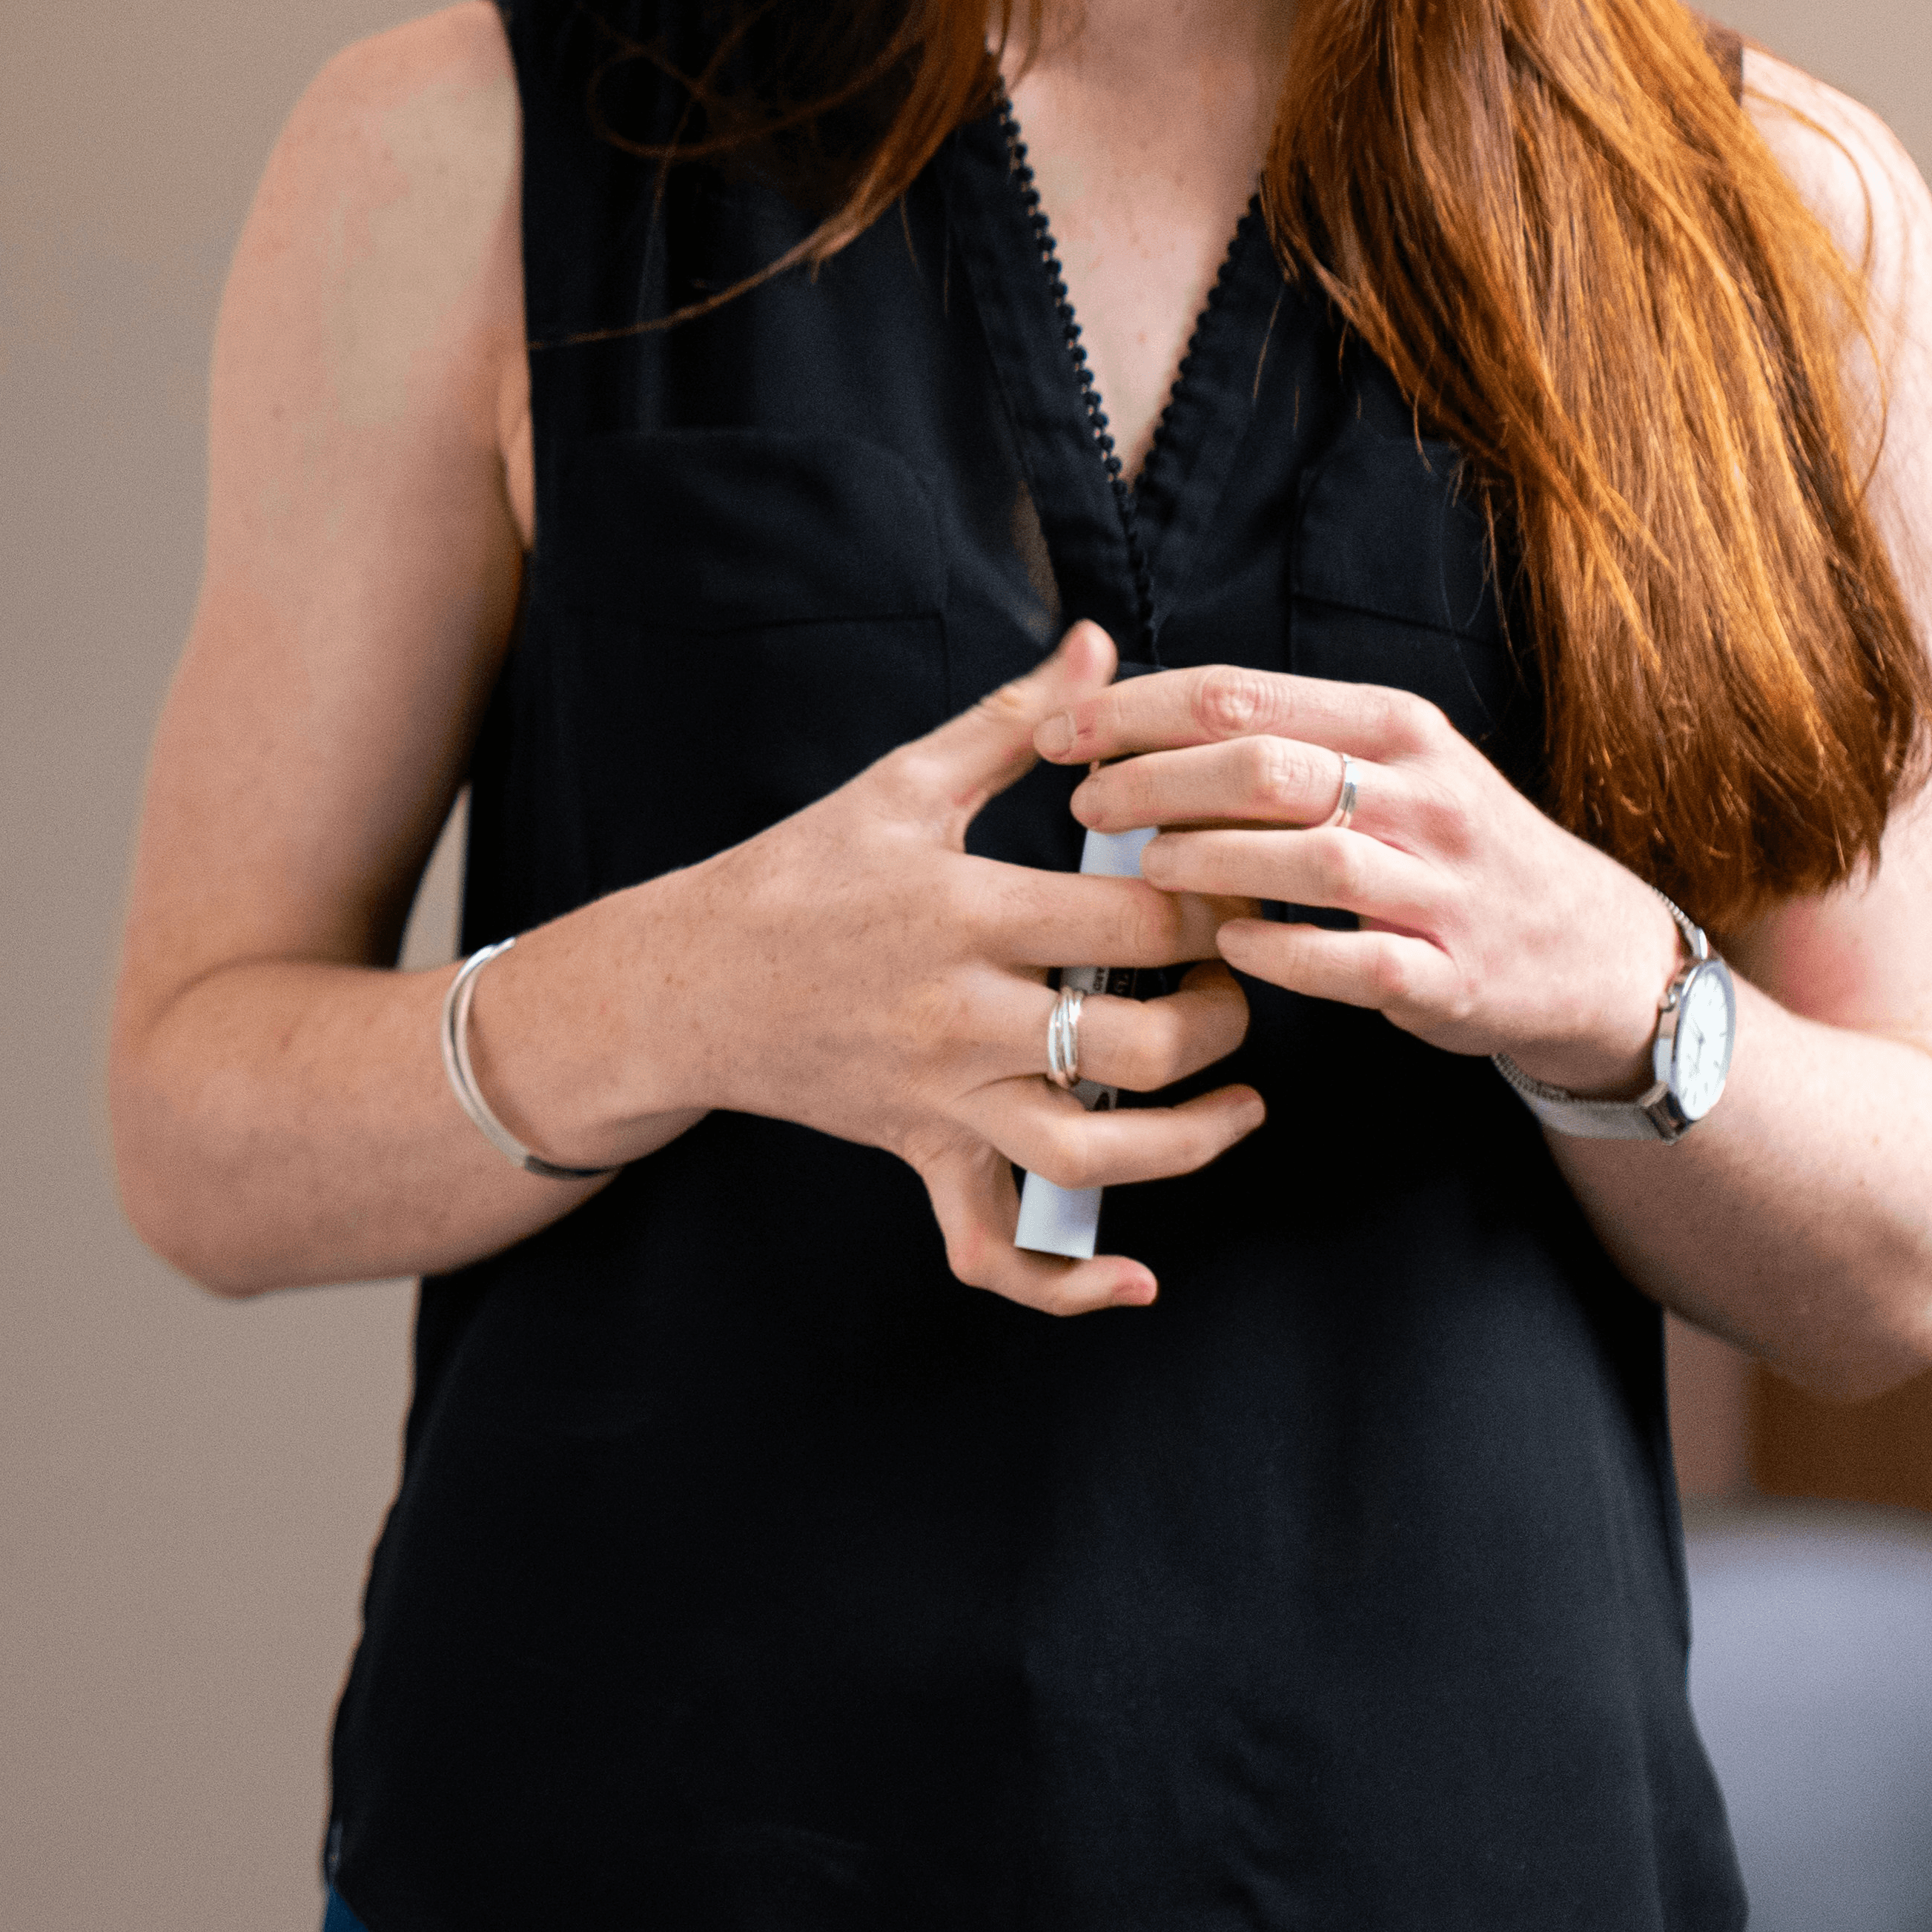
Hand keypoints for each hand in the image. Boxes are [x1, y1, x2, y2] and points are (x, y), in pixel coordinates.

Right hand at [667, 622, 1261, 1314]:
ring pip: (1089, 1158)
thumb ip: (1015, 720)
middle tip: (1244, 980)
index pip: (1133, 925)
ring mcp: (943, 1101)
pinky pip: (994, 1251)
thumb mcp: (904, 781)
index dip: (1214, 909)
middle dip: (1221, 1018)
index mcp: (966, 912)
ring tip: (1243, 1101)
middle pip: (1136, 1048)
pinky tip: (1135, 1279)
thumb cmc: (802, 871)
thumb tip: (1099, 646)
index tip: (1245, 884)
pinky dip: (1065, 1285)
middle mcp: (961, 1018)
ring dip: (1189, 1143)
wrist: (687, 982)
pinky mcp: (923, 1157)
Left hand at [1037, 665, 1682, 1091]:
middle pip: (1264, 765)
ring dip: (1209, 859)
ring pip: (1309, 855)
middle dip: (1156, 778)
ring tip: (1145, 868)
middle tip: (1086, 800)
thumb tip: (1143, 722)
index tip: (1063, 729)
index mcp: (1393, 726)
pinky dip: (1284, 952)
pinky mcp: (1449, 972)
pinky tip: (1229, 946)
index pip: (1243, 696)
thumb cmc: (1453, 849)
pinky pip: (1355, 959)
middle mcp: (1422, 792)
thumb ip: (1287, 741)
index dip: (1138, 708)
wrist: (1587, 948)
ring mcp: (1441, 885)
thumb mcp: (1393, 766)